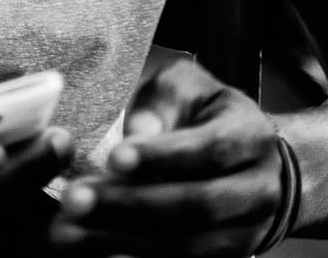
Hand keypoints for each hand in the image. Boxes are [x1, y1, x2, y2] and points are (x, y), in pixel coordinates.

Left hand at [49, 59, 284, 256]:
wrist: (251, 160)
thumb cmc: (205, 111)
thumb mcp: (189, 87)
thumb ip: (165, 101)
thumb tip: (138, 132)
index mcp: (251, 138)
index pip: (208, 150)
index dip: (162, 156)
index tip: (113, 158)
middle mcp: (258, 192)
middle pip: (195, 206)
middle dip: (130, 205)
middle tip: (74, 200)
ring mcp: (246, 234)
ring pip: (186, 246)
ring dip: (123, 240)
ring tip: (69, 232)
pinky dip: (134, 257)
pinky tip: (94, 249)